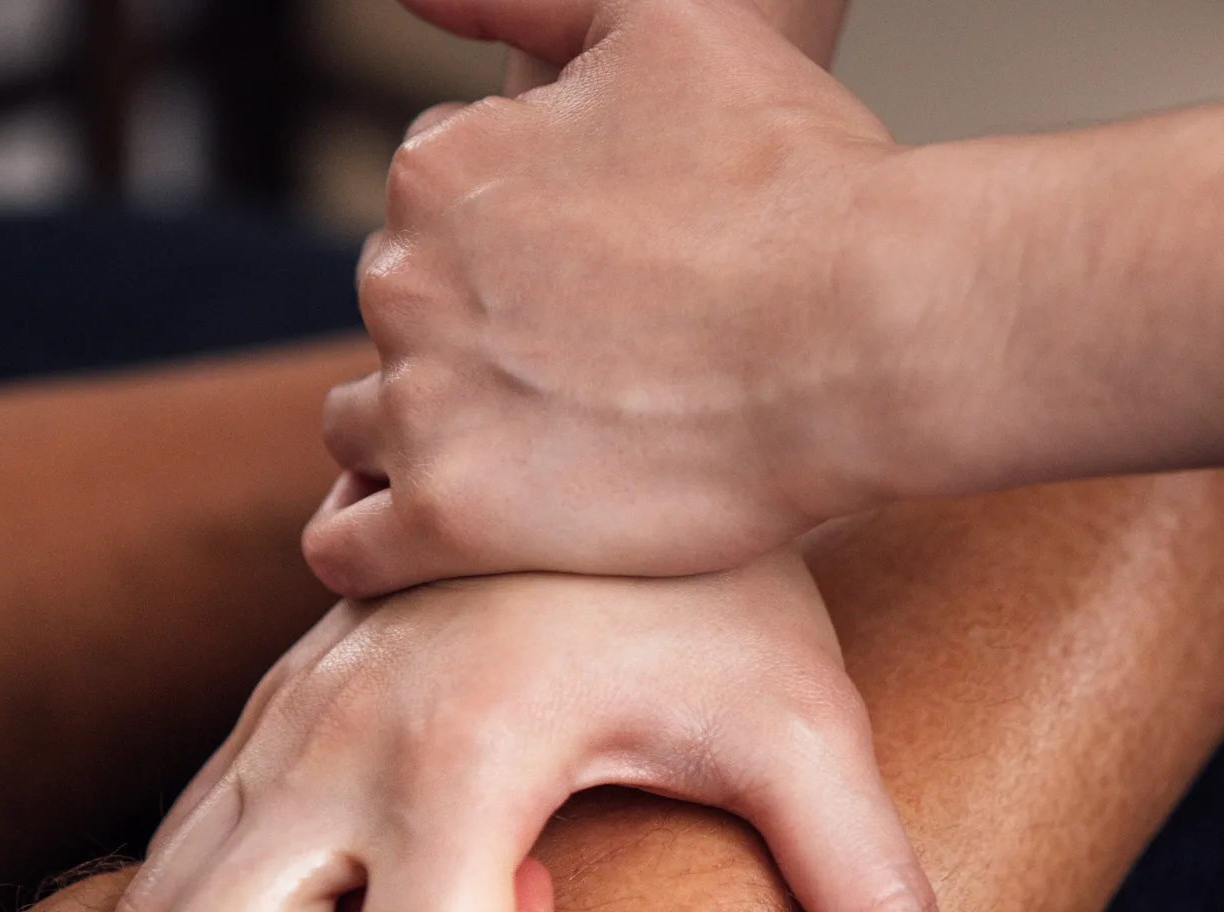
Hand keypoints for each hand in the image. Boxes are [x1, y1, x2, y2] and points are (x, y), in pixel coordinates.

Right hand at [110, 548, 938, 911]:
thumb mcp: (809, 735)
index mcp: (464, 751)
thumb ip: (866, 900)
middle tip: (449, 898)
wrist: (637, 416)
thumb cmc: (724, 591)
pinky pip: (184, 823)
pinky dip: (257, 864)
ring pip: (159, 901)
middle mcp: (339, 730)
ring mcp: (289, 700)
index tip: (553, 891)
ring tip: (417, 859)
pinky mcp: (277, 676)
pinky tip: (394, 812)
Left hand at [301, 0, 919, 597]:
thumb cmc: (797, 180)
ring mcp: (425, 404)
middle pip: (403, 315)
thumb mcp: (661, 25)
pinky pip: (351, 547)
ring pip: (366, 426)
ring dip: (425, 435)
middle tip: (583, 370)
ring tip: (532, 454)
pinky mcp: (456, 519)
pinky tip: (448, 538)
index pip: (431, 212)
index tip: (584, 286)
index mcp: (443, 167)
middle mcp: (406, 278)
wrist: (873, 329)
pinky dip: (374, 544)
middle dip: (470, 336)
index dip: (510, 245)